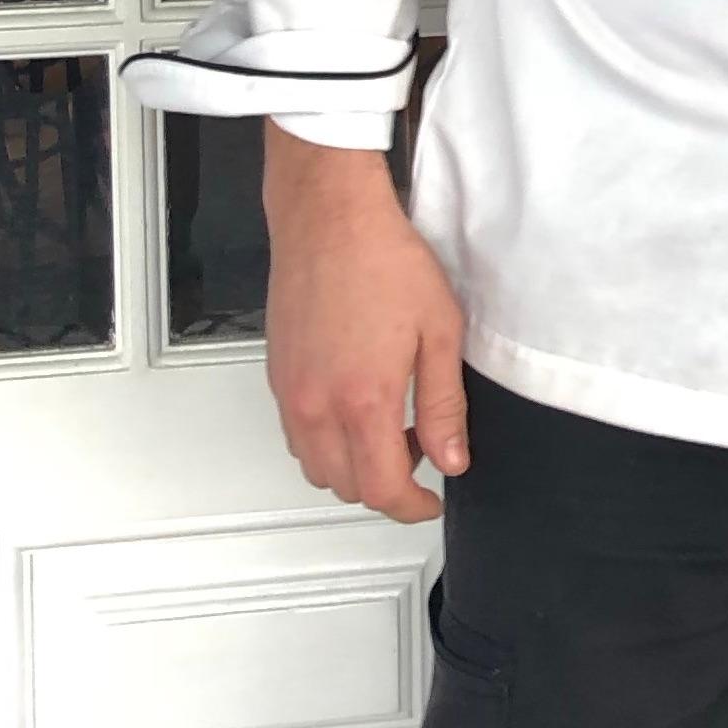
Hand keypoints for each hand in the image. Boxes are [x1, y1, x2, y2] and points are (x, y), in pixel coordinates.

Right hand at [263, 127, 469, 523]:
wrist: (330, 219)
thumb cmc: (385, 262)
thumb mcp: (441, 332)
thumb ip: (444, 405)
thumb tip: (451, 460)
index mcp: (362, 400)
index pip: (381, 488)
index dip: (411, 508)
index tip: (431, 501)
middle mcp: (315, 405)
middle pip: (345, 486)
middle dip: (386, 484)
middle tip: (423, 447)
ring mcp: (289, 393)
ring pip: (316, 466)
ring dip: (353, 465)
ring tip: (393, 425)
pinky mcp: (276, 376)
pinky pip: (297, 435)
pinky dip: (327, 442)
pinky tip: (358, 405)